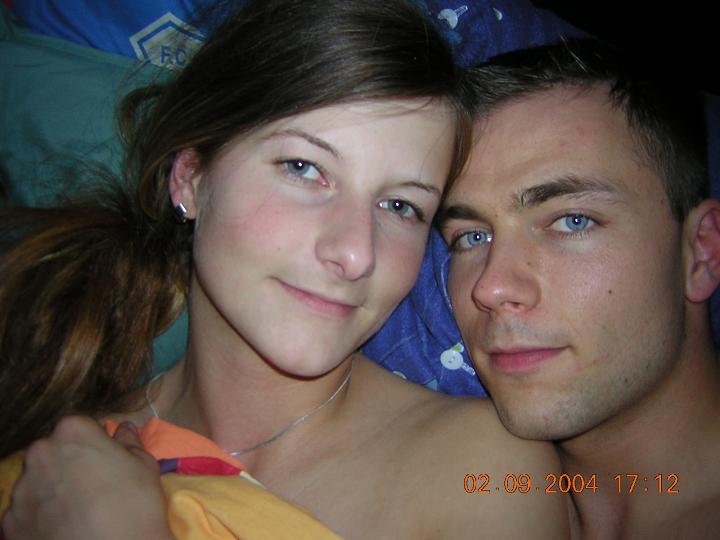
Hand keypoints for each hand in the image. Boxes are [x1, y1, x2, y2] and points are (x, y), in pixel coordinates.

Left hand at [2, 416, 172, 539]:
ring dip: (52, 490)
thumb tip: (124, 428)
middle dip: (68, 464)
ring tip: (77, 511)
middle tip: (92, 486)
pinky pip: (27, 512)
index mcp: (73, 432)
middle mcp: (40, 454)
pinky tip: (63, 528)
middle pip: (53, 452)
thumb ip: (129, 442)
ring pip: (37, 482)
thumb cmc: (135, 503)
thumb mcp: (144, 465)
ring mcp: (22, 489)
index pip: (79, 428)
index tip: (104, 461)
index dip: (94, 444)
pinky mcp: (10, 522)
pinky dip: (41, 517)